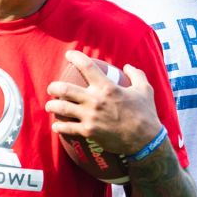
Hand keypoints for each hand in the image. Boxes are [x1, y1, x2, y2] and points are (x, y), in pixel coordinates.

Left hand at [46, 50, 161, 155]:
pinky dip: (59, 127)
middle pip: (65, 89)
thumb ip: (136, 74)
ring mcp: (90, 117)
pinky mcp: (88, 132)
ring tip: (50, 106)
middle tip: (52, 88)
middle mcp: (95, 100)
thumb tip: (127, 66)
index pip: (86, 66)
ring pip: (62, 108)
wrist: (145, 140)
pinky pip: (67, 128)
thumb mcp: (145, 90)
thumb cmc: (146, 113)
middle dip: (54, 87)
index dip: (75, 57)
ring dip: (52, 106)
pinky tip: (56, 126)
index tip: (68, 55)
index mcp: (107, 87)